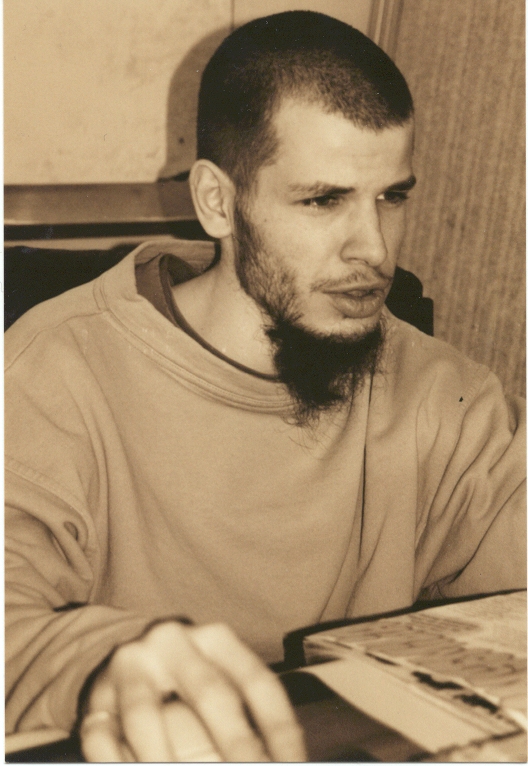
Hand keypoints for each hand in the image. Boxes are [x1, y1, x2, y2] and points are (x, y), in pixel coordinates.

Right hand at [80, 620, 305, 761]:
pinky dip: (115, 763)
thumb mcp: (219, 676)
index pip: (257, 682)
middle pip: (211, 694)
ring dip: (165, 760)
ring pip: (145, 718)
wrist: (124, 654)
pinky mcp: (95, 696)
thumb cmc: (189, 676)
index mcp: (215, 638)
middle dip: (238, 745)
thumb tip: (289, 761)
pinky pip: (101, 737)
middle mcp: (174, 642)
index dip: (281, 728)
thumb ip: (247, 710)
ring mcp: (130, 665)